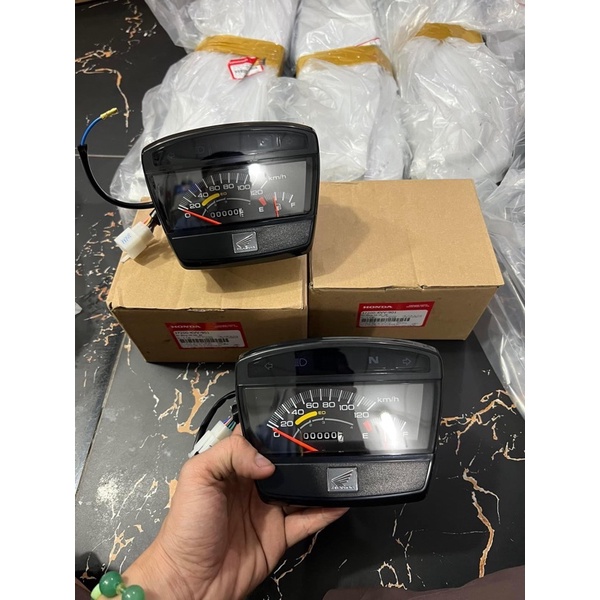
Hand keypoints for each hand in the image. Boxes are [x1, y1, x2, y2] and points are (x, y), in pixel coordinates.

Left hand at [120, 428, 348, 599]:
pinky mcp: (280, 535)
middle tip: (328, 440)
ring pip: (300, 489)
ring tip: (340, 465)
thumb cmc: (187, 525)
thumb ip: (230, 454)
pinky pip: (308, 520)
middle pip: (284, 463)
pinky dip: (326, 511)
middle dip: (304, 453)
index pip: (258, 440)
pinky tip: (341, 498)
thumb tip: (268, 463)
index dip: (275, 429)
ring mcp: (269, 510)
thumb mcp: (197, 476)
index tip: (299, 417)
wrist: (190, 582)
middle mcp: (253, 485)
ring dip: (318, 480)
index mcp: (232, 467)